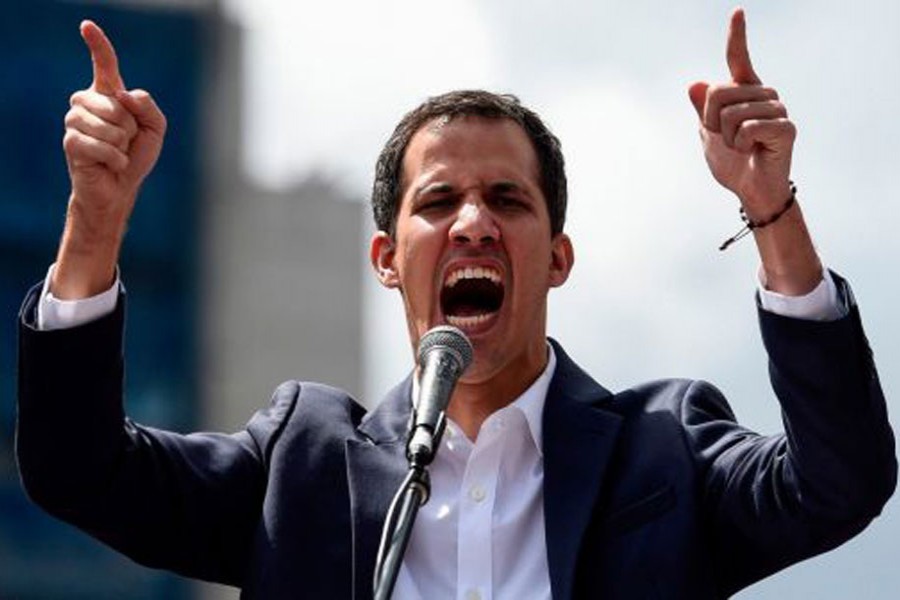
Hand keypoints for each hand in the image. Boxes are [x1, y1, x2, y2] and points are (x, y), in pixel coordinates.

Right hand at [64, 20, 165, 222]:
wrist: (120, 187)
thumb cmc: (135, 155)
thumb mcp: (155, 129)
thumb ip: (148, 107)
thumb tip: (125, 95)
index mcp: (108, 95)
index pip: (103, 64)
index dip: (97, 45)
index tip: (87, 26)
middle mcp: (87, 102)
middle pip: (117, 104)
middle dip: (131, 127)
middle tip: (126, 142)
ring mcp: (75, 121)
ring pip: (110, 126)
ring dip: (122, 145)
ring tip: (117, 152)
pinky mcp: (71, 142)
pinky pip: (101, 145)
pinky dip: (115, 158)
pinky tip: (111, 164)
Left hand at [688, 8, 793, 219]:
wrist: (750, 191)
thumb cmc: (732, 162)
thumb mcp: (708, 134)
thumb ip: (702, 110)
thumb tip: (695, 83)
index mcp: (744, 92)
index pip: (738, 60)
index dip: (737, 36)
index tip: (738, 11)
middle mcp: (764, 95)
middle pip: (718, 93)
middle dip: (711, 122)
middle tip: (727, 140)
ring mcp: (778, 110)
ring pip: (731, 113)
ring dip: (727, 138)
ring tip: (742, 147)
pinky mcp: (786, 128)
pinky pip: (747, 127)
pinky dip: (741, 144)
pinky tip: (753, 151)